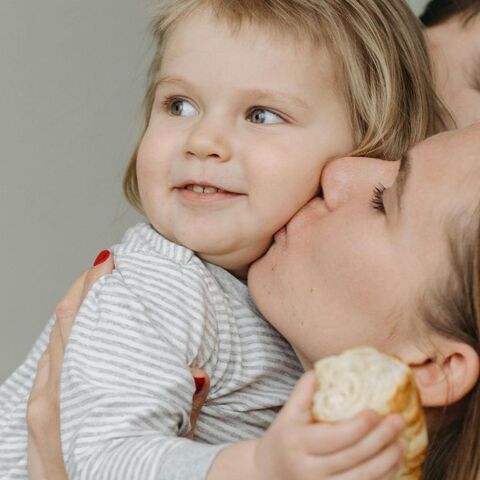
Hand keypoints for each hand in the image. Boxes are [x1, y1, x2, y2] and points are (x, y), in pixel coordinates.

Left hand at [26, 250, 209, 479]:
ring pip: (52, 345)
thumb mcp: (155, 447)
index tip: (108, 261)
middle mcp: (50, 396)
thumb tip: (198, 376)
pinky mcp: (36, 424)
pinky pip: (46, 371)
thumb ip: (179, 410)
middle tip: (105, 268)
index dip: (92, 285)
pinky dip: (63, 345)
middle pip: (62, 324)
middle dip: (84, 290)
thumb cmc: (117, 475)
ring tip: (96, 296)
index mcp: (72, 393)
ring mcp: (40, 410)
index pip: (78, 320)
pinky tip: (79, 341)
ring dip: (74, 316)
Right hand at [254, 371, 405, 479]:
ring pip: (362, 478)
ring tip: (402, 443)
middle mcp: (309, 470)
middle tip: (398, 422)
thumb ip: (305, 390)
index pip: (333, 437)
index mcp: (298, 443)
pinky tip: (393, 464)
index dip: (358, 427)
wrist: (268, 474)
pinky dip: (382, 478)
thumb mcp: (287, 413)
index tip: (376, 412)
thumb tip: (325, 367)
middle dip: (380, 440)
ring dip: (387, 461)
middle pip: (352, 457)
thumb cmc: (283, 439)